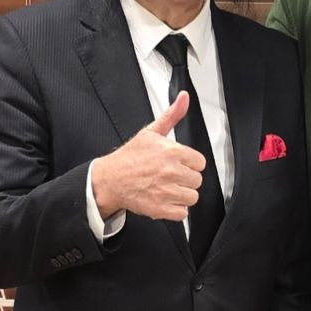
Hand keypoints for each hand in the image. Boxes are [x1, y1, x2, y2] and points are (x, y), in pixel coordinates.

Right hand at [92, 93, 204, 221]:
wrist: (110, 179)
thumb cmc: (130, 157)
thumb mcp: (151, 132)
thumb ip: (172, 115)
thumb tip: (184, 97)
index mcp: (172, 152)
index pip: (200, 163)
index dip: (189, 164)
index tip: (178, 164)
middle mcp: (171, 172)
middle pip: (197, 181)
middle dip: (185, 179)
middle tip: (169, 177)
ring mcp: (166, 192)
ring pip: (192, 197)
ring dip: (181, 195)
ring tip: (167, 188)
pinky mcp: (160, 208)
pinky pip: (182, 213)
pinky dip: (174, 210)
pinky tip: (164, 200)